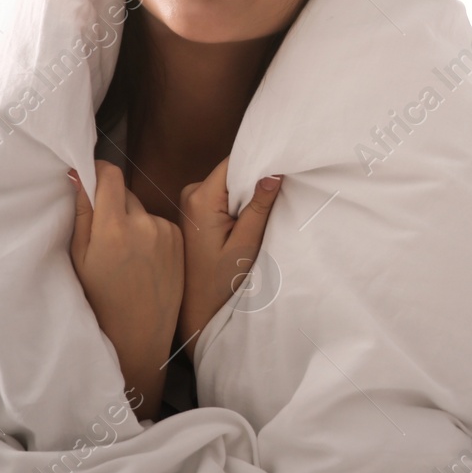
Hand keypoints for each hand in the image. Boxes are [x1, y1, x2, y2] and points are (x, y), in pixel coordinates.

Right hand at [69, 160, 185, 420]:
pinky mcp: (179, 240)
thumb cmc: (100, 298)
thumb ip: (82, 213)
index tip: (90, 178)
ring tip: (125, 253)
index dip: (98, 171)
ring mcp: (166, 231)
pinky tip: (144, 259)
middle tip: (103, 230)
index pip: (110, 175)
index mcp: (114, 227)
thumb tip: (78, 173)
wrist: (138, 334)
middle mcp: (144, 224)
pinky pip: (159, 223)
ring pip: (142, 209)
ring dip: (132, 219)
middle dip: (112, 202)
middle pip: (125, 192)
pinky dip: (150, 232)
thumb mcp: (80, 257)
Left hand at [177, 158, 281, 362]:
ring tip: (255, 221)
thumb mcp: (245, 243)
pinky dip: (235, 206)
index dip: (258, 164)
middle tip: (272, 204)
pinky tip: (242, 226)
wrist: (196, 310)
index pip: (233, 163)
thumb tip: (273, 172)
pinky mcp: (194, 212)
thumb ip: (259, 206)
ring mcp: (190, 202)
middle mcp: (190, 193)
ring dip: (245, 198)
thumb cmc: (220, 281)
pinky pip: (220, 197)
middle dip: (253, 184)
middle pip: (231, 172)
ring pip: (228, 185)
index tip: (281, 172)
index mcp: (200, 197)